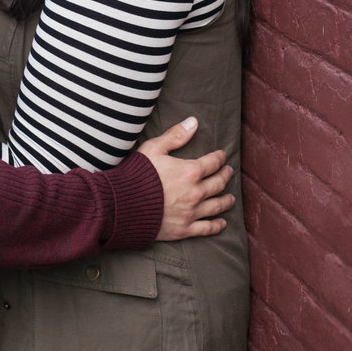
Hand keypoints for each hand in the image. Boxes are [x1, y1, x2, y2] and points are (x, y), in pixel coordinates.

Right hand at [137, 117, 233, 240]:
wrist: (121, 205)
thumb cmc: (135, 174)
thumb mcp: (152, 149)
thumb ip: (175, 136)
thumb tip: (194, 121)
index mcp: (190, 172)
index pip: (213, 162)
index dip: (219, 157)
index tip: (222, 155)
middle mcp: (196, 192)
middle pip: (218, 183)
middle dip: (226, 176)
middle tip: (228, 172)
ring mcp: (191, 212)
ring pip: (217, 206)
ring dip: (226, 201)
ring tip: (230, 198)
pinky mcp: (184, 228)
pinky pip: (207, 228)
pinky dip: (217, 225)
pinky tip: (222, 222)